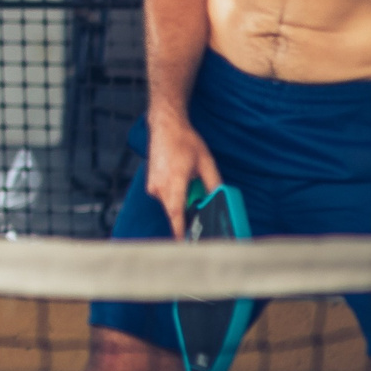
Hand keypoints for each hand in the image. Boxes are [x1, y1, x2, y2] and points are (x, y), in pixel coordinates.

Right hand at [143, 115, 223, 239]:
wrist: (165, 125)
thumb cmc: (185, 141)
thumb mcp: (206, 162)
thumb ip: (213, 184)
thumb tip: (219, 200)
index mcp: (174, 182)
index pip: (176, 214)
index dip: (181, 232)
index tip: (185, 245)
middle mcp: (160, 187)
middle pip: (176, 210)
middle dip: (188, 209)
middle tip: (197, 193)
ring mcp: (153, 185)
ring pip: (170, 203)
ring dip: (181, 198)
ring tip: (187, 177)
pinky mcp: (151, 183)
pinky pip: (165, 196)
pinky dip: (174, 192)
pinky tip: (180, 175)